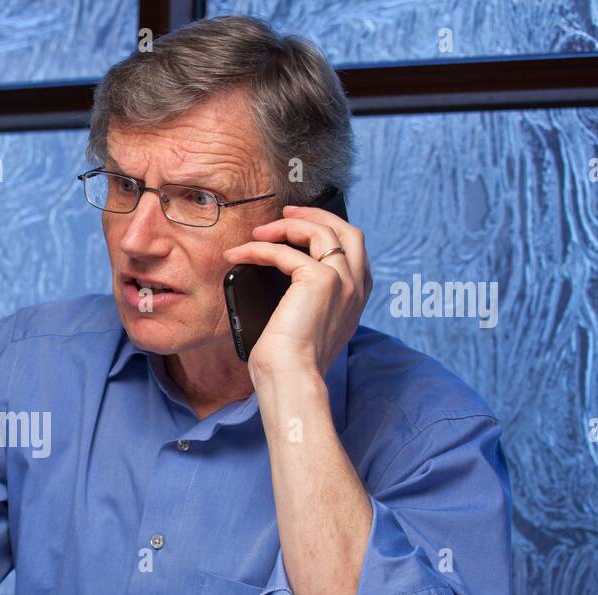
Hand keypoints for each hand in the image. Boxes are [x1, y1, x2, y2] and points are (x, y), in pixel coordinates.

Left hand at [223, 206, 372, 377]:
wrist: (292, 379)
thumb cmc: (291, 362)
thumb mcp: (307, 325)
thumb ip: (308, 300)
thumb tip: (279, 279)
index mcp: (357, 298)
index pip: (353, 250)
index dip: (329, 230)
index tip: (301, 226)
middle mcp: (356, 287)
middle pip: (346, 230)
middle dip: (316, 215)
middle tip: (286, 212)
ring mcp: (342, 281)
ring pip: (320, 231)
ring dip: (286, 226)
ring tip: (258, 233)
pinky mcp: (320, 280)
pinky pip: (286, 251)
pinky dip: (259, 249)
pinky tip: (240, 255)